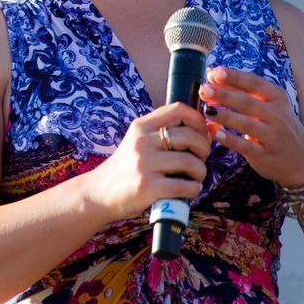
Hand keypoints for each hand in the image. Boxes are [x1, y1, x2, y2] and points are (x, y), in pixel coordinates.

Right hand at [80, 104, 210, 223]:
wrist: (99, 193)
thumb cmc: (126, 168)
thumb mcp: (137, 141)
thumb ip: (162, 133)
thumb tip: (205, 131)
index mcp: (141, 126)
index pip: (178, 110)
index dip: (198, 120)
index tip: (202, 134)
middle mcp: (142, 141)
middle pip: (189, 137)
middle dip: (204, 149)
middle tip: (201, 159)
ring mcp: (144, 164)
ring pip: (190, 162)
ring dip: (200, 171)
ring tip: (196, 177)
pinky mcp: (147, 187)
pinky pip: (183, 186)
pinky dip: (193, 189)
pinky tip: (190, 190)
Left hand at [199, 67, 303, 187]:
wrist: (300, 156)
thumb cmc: (276, 123)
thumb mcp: (267, 104)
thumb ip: (241, 91)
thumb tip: (212, 74)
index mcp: (277, 97)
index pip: (255, 83)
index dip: (235, 77)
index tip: (215, 72)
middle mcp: (277, 114)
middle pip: (248, 102)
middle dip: (225, 95)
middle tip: (204, 89)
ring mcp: (272, 135)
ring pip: (246, 124)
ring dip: (225, 116)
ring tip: (206, 109)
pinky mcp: (265, 154)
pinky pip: (245, 146)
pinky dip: (229, 139)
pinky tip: (214, 133)